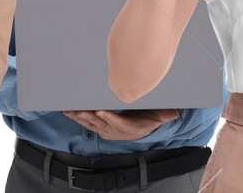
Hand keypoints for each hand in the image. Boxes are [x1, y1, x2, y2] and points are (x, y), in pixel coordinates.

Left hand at [63, 109, 179, 140]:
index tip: (101, 112)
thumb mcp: (160, 115)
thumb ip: (165, 114)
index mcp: (130, 128)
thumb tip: (173, 112)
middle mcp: (116, 131)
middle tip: (80, 111)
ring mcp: (107, 130)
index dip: (110, 118)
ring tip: (71, 111)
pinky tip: (69, 112)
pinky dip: (78, 118)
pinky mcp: (101, 128)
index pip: (119, 123)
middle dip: (90, 117)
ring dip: (81, 118)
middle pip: (101, 124)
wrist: (142, 129)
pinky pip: (87, 123)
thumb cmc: (149, 118)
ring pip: (92, 124)